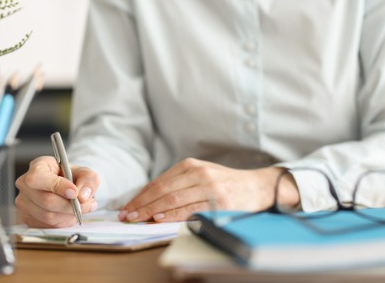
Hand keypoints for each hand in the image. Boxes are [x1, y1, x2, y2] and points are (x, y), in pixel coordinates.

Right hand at [15, 156, 99, 227]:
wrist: (66, 189)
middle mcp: (25, 184)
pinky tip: (69, 214)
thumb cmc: (72, 178)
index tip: (75, 192)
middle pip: (46, 200)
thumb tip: (82, 196)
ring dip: (68, 215)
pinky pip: (47, 225)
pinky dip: (63, 222)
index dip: (57, 186)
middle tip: (85, 204)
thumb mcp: (85, 173)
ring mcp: (23, 202)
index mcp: (38, 166)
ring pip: (47, 216)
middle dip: (69, 206)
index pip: (38, 178)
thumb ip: (88, 180)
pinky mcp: (26, 218)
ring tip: (80, 209)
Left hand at [119, 158, 299, 221]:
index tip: (128, 207)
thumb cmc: (226, 183)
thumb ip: (179, 183)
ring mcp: (210, 188)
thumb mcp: (202, 174)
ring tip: (137, 218)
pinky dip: (172, 215)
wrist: (257, 187)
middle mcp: (200, 174)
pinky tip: (159, 218)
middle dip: (141, 204)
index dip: (141, 196)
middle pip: (163, 190)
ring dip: (151, 210)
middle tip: (127, 215)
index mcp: (192, 165)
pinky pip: (190, 210)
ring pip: (173, 199)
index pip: (159, 182)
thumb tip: (150, 199)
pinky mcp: (219, 202)